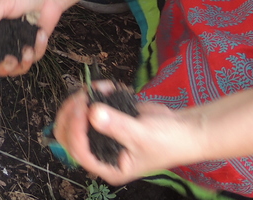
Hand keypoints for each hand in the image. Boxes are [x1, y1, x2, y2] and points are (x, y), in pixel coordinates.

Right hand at [0, 0, 62, 75]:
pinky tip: (40, 36)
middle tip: (10, 60)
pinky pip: (31, 58)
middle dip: (0, 67)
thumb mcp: (2, 2)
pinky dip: (37, 50)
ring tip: (28, 51)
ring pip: (12, 67)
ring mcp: (15, 44)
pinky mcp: (31, 47)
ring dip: (20, 64)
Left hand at [54, 84, 198, 184]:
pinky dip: (94, 93)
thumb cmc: (168, 141)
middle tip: (83, 96)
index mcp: (108, 167)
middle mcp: (100, 153)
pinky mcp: (105, 119)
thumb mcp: (142, 135)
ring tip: (97, 88)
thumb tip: (93, 113)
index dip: (75, 130)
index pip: (78, 151)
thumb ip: (117, 125)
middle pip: (68, 135)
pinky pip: (88, 106)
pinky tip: (107, 86)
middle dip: (71, 113)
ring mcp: (101, 135)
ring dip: (81, 100)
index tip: (82, 108)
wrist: (184, 129)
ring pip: (73, 119)